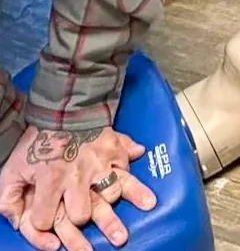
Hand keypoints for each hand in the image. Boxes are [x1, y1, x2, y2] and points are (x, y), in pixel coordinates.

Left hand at [0, 125, 154, 250]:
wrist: (62, 106)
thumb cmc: (36, 141)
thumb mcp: (12, 170)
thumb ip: (9, 199)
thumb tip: (19, 221)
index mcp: (50, 182)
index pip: (44, 221)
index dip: (41, 225)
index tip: (44, 220)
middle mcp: (77, 176)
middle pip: (82, 214)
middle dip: (80, 218)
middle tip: (83, 217)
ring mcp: (99, 162)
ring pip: (112, 193)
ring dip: (117, 202)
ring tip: (133, 209)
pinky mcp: (114, 148)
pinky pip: (126, 166)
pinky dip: (129, 173)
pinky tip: (134, 183)